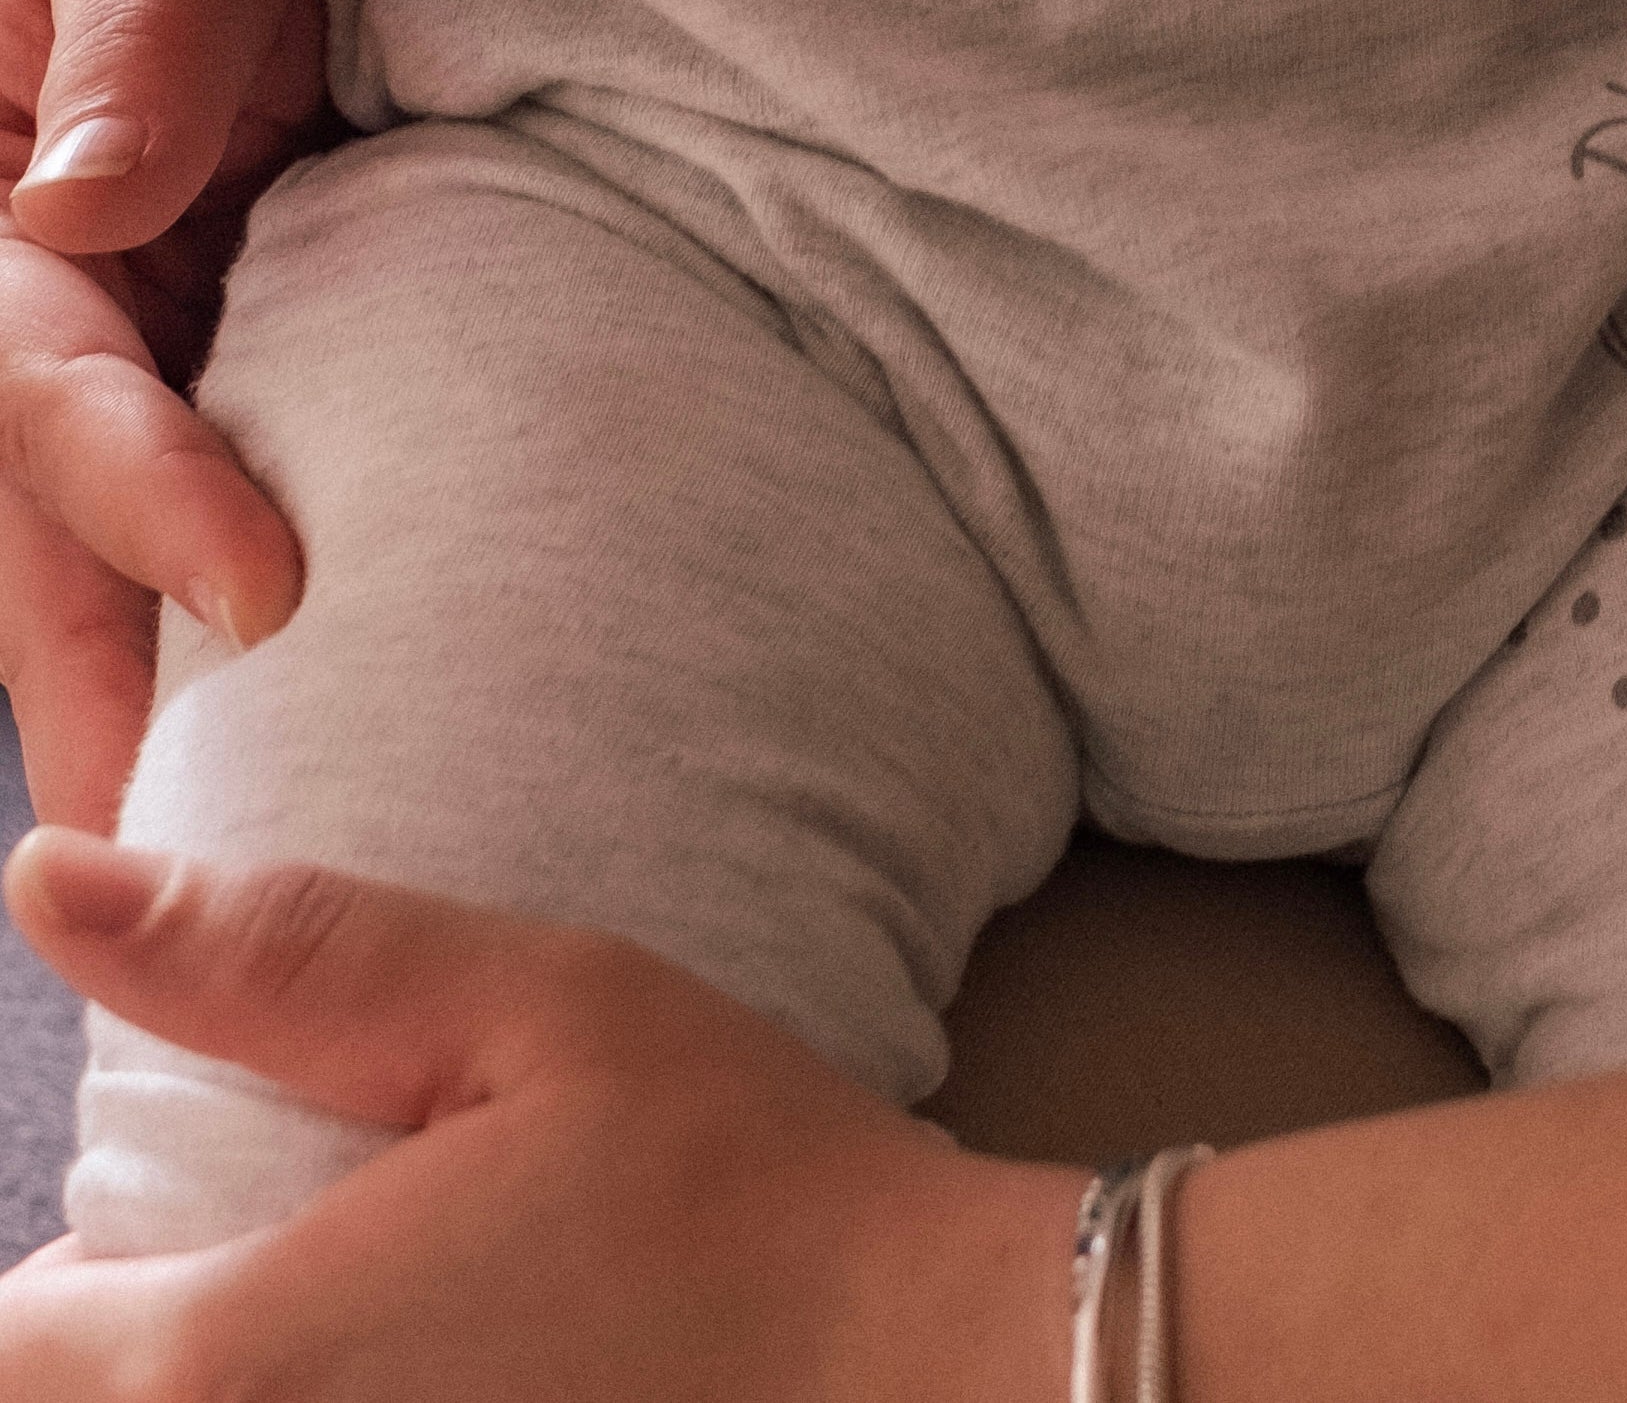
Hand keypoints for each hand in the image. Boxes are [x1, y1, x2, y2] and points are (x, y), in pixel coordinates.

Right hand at [0, 0, 321, 827]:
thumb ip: (138, 44)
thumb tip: (92, 204)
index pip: (38, 379)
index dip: (134, 487)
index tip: (258, 590)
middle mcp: (15, 301)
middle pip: (27, 523)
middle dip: (87, 689)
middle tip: (155, 853)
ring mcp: (92, 354)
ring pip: (77, 562)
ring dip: (125, 706)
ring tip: (195, 881)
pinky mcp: (184, 381)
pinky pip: (168, 533)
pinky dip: (190, 641)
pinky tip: (247, 759)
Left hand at [0, 837, 1075, 1398]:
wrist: (928, 1380)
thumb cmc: (737, 1185)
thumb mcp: (530, 1005)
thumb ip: (276, 957)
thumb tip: (40, 880)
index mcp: (243, 1363)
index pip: (6, 1344)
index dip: (55, 1285)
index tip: (158, 1232)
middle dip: (131, 1347)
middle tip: (281, 1266)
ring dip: (226, 1391)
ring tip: (381, 1334)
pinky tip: (443, 1377)